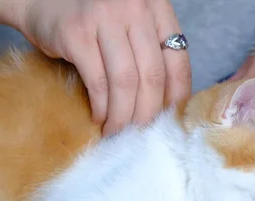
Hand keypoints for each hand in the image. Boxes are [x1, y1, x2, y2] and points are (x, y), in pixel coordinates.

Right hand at [16, 0, 191, 134]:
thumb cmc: (93, 19)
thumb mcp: (131, 23)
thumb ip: (151, 50)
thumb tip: (166, 104)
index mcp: (156, 7)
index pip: (179, 61)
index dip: (176, 98)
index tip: (167, 119)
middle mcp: (135, 8)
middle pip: (153, 76)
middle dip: (148, 114)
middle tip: (141, 133)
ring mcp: (105, 18)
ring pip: (126, 82)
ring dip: (123, 116)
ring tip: (118, 131)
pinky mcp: (76, 33)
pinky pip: (98, 82)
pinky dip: (102, 107)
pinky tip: (100, 118)